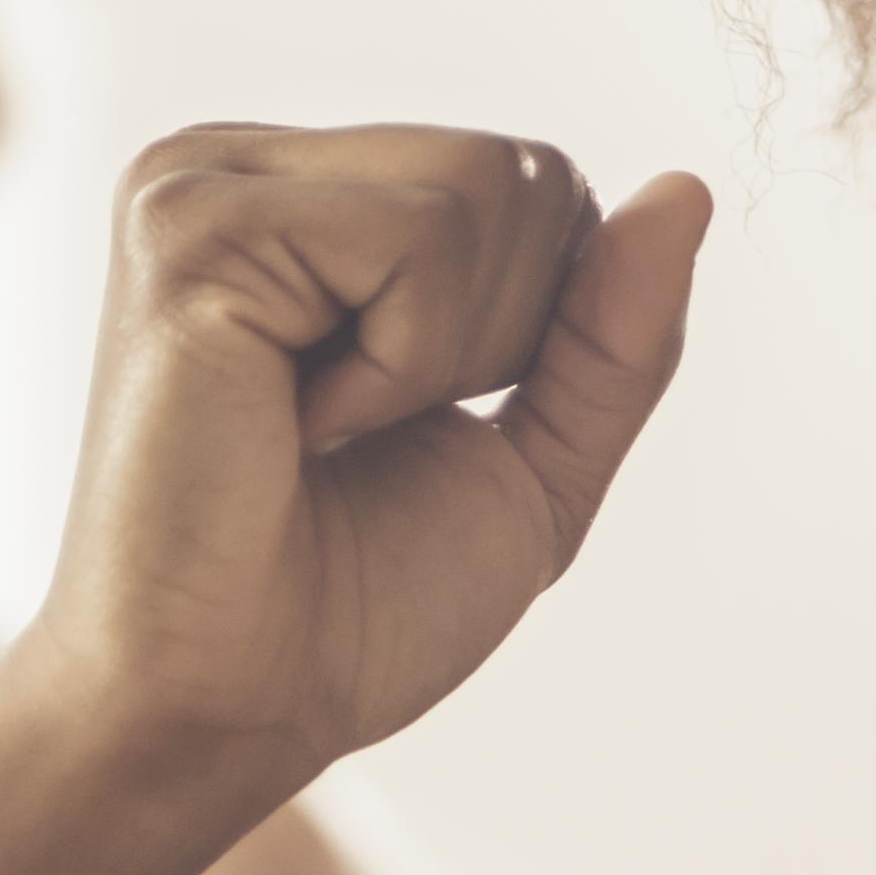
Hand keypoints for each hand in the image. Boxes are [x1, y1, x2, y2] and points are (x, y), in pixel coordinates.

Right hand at [23, 125, 710, 777]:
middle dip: (501, 336)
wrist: (220, 710)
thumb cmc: (349, 609)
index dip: (536, 331)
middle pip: (523, 168)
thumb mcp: (533, 462)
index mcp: (304, 199)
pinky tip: (296, 424)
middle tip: (357, 438)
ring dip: (443, 354)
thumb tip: (685, 188)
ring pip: (482, 186)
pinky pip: (416, 236)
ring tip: (321, 431)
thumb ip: (613, 332)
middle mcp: (241, 164)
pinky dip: (401, 362)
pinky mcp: (190, 226)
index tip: (403, 429)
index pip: (534, 179)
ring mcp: (201, 181)